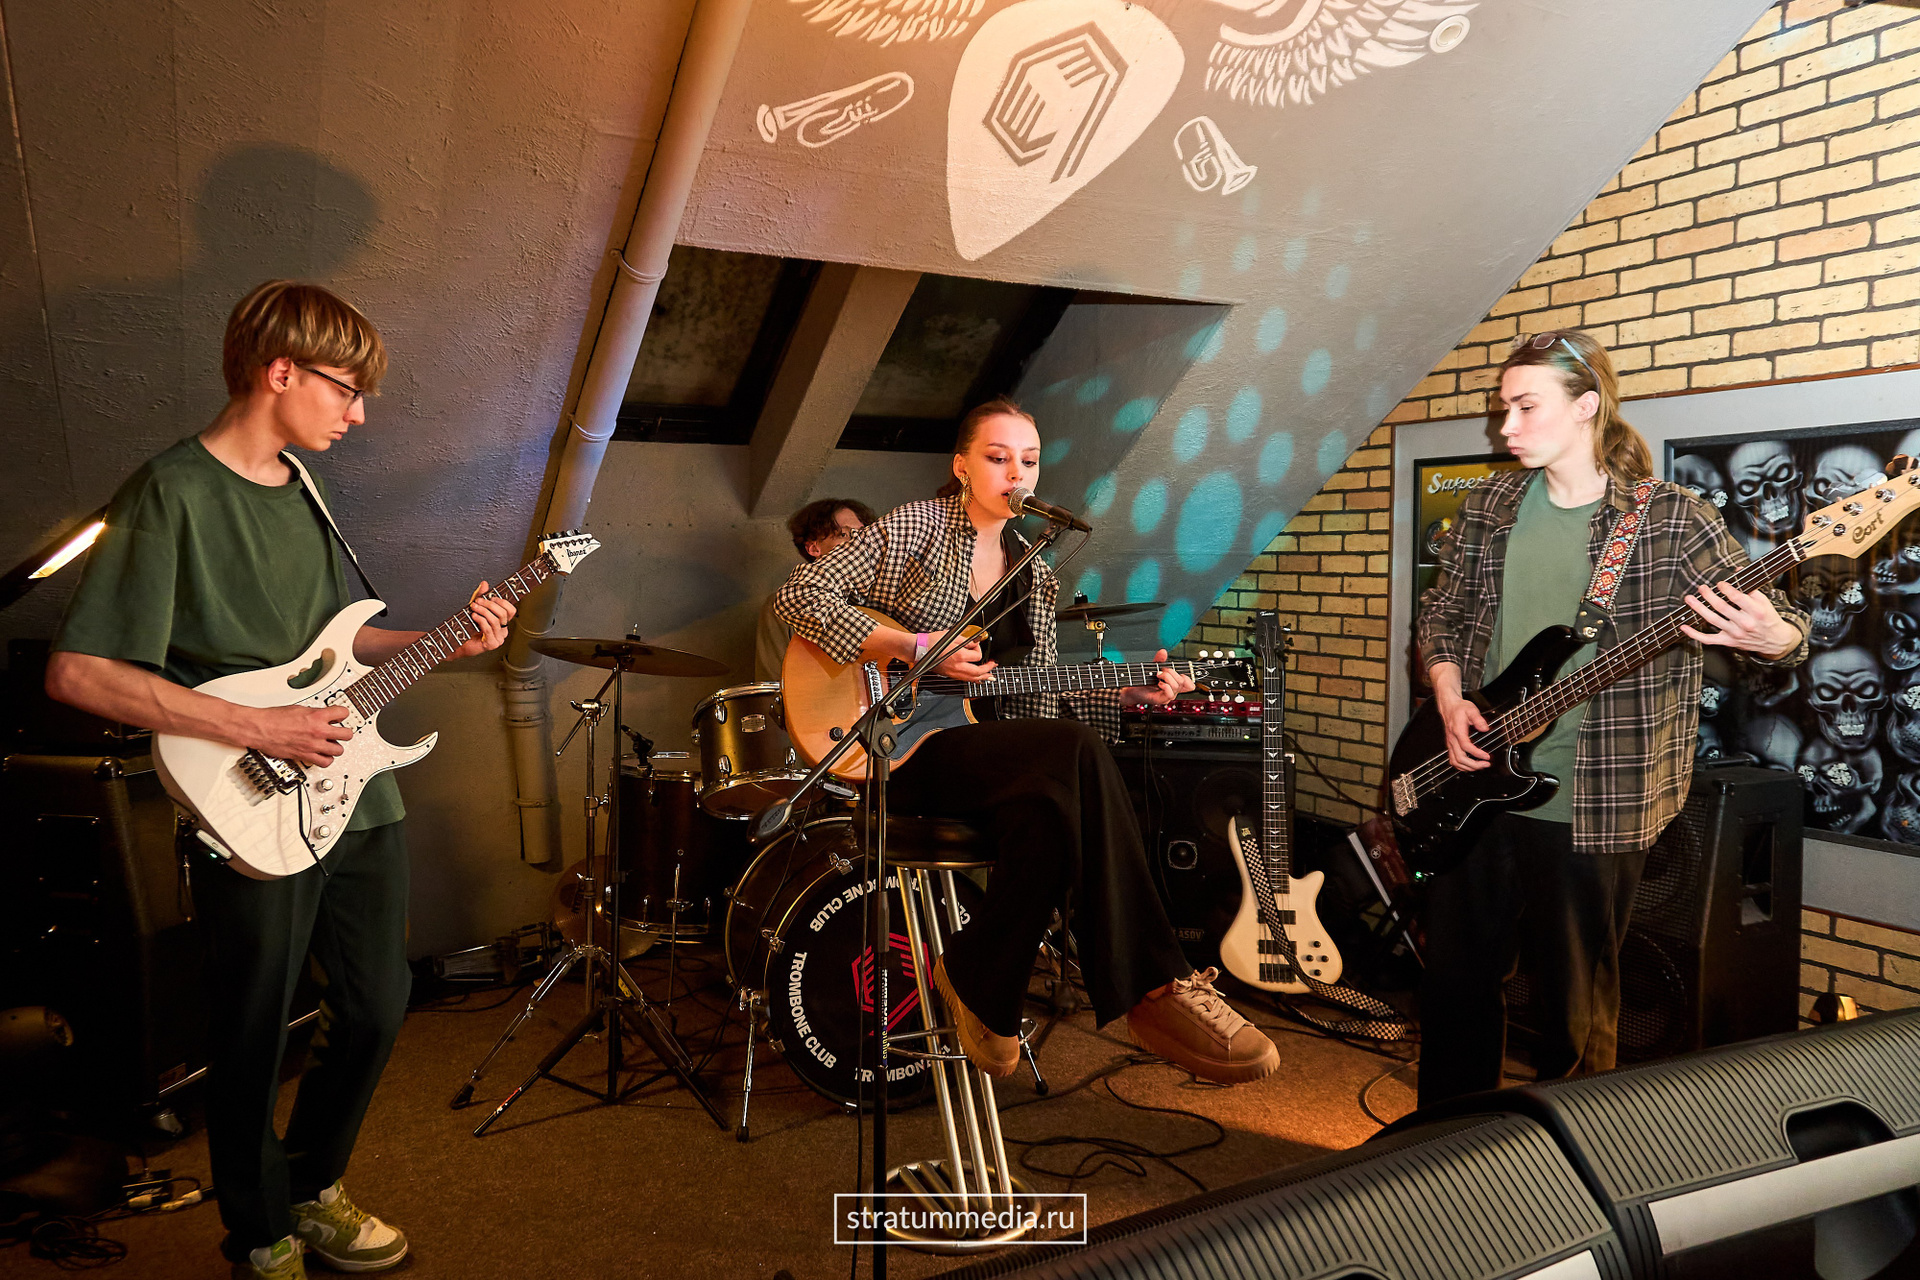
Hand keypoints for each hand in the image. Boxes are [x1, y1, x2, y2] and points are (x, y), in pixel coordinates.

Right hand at [246, 703, 351, 766]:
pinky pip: (325, 762)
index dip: (342, 714)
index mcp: (317, 716)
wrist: (260, 729)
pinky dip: (326, 760)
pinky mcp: (305, 756)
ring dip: (336, 747)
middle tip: (339, 732)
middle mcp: (318, 731)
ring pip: (339, 750)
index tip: (340, 716)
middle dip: (344, 732)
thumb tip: (321, 715)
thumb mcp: (299, 709)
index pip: (343, 713)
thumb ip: (314, 713)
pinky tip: (323, 755)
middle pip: (347, 734)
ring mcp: (313, 745)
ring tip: (331, 744)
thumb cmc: (273, 718)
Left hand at [452, 582, 515, 658]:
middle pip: (502, 614)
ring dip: (483, 611)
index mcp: (502, 623)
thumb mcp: (475, 608)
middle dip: (489, 605)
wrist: (457, 643)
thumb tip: (485, 584)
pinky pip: (488, 629)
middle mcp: (503, 631)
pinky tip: (474, 616)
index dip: (502, 602)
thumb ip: (480, 596)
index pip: (511, 610)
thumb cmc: (467, 627)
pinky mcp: (491, 644)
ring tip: (473, 608)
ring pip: (495, 620)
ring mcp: (498, 639)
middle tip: (477, 601)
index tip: (490, 597)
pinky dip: (480, 620)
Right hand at [929, 630, 996, 681]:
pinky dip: (973, 679)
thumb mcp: (951, 636)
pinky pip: (964, 680)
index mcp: (959, 656)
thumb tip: (975, 643)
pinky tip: (976, 679)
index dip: (978, 649)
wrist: (919, 650)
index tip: (975, 645)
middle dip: (988, 669)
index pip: (977, 656)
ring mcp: (953, 673)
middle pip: (978, 672)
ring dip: (983, 677)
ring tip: (989, 676)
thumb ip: (966, 640)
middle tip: (993, 665)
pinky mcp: (949, 675)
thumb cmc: (932, 642)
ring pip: (972, 679)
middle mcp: (957, 666)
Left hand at [1120, 649, 1194, 706]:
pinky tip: (1158, 683)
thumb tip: (1163, 651)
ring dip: (1167, 677)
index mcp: (1174, 684)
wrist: (1132, 688)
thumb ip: (1159, 660)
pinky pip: (1170, 693)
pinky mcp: (1161, 700)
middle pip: (1182, 681)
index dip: (1188, 678)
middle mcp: (1172, 690)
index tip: (1180, 672)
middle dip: (1171, 672)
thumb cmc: (1143, 679)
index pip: (1190, 685)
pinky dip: (1165, 686)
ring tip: (1158, 676)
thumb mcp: (1153, 667)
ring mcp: (1167, 696)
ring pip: (1177, 686)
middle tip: (1161, 671)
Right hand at [1428, 663, 1490, 771]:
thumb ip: (1478, 719)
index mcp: (1457, 731)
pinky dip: (1461, 766)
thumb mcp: (1471, 710)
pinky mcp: (1450, 745)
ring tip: (1480, 766)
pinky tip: (1470, 766)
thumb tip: (1485, 728)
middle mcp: (1452, 739)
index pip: (1466, 746)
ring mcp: (1450, 743)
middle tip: (1486, 764)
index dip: (1477, 753)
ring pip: (1455, 761)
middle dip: (1474, 764)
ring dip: (1468, 767)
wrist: (1449, 706)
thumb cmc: (1459, 708)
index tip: (1487, 756)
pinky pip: (1453, 760)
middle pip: (1460, 758)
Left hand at [1679, 581, 1801, 657]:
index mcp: (1756, 611)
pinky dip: (1694, 634)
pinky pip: (1709, 640)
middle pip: (1722, 608)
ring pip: (1713, 620)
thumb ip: (1750, 587)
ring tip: (1689, 599)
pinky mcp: (1729, 642)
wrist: (1775, 641)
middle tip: (1701, 587)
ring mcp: (1735, 634)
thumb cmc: (1768, 617)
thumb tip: (1737, 570)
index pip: (1738, 598)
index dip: (1726, 589)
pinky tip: (1683, 626)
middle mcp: (1745, 623)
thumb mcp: (1764, 601)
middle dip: (1709, 596)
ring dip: (1698, 608)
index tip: (1720, 583)